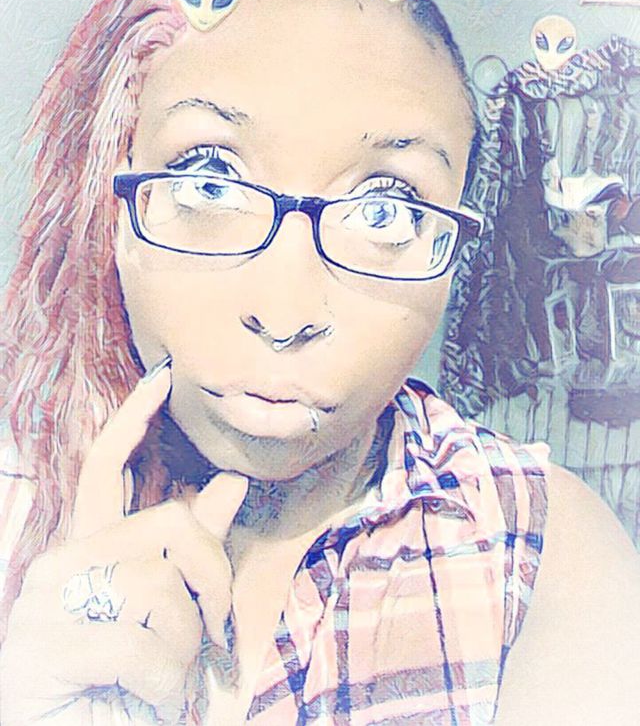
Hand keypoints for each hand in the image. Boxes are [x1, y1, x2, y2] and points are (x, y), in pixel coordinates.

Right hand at [0, 364, 247, 724]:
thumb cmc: (128, 682)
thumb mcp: (168, 608)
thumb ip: (195, 547)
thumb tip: (233, 480)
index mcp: (86, 552)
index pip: (106, 469)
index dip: (134, 420)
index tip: (162, 380)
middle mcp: (57, 566)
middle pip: (168, 524)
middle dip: (213, 578)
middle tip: (214, 631)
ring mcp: (41, 607)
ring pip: (161, 584)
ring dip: (187, 643)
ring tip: (168, 677)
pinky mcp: (39, 652)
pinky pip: (139, 645)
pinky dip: (165, 682)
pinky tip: (147, 698)